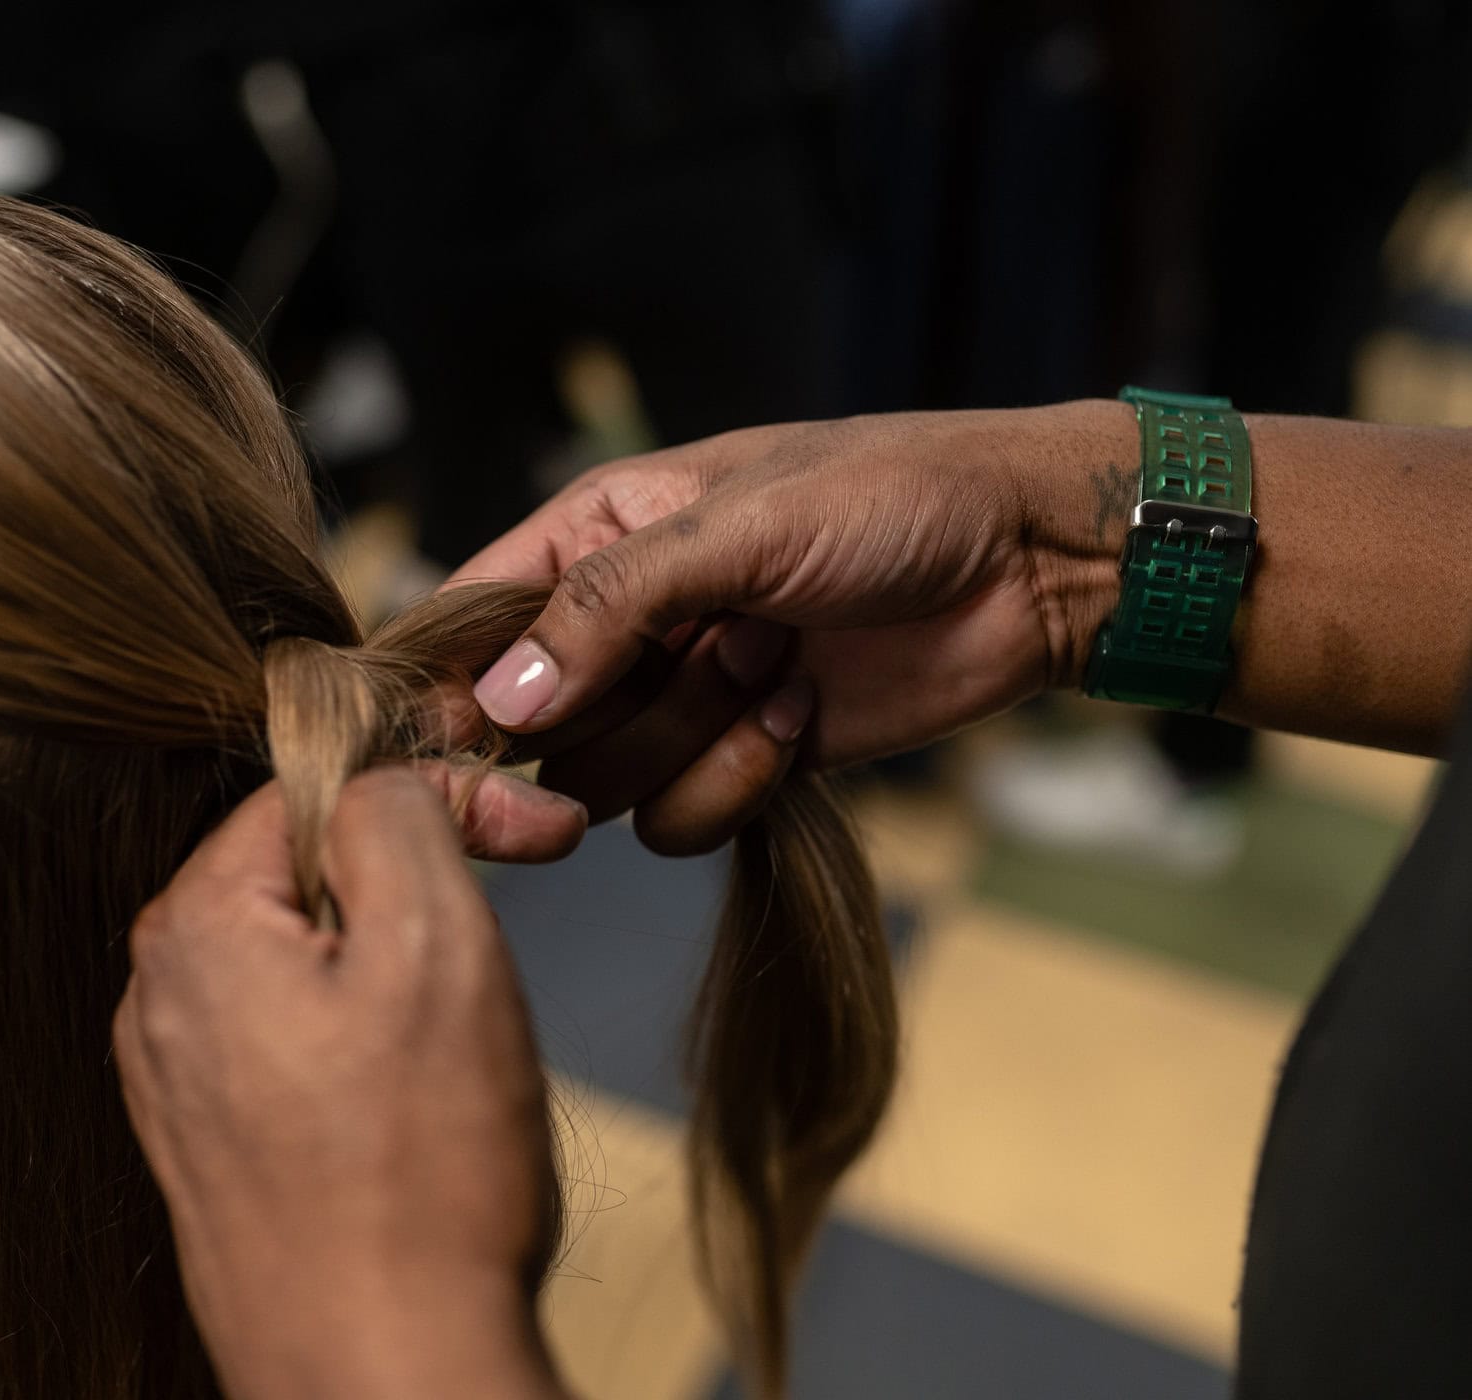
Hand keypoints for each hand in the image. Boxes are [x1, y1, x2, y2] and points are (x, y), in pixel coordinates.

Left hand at [114, 767, 572, 1399]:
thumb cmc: (418, 1179)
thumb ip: (401, 813)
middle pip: (308, 871)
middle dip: (421, 880)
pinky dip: (369, 1039)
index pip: (319, 789)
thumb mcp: (435, 943)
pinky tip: (422, 1101)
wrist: (385, 1379)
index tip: (541, 830)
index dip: (441, 790)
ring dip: (400, 964)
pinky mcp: (212, 1150)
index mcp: (193, 926)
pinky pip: (296, 1041)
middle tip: (518, 919)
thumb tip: (385, 769)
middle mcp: (158, 997)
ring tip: (470, 1037)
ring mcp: (177, 1081)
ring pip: (310, 958)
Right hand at [450, 401, 1135, 850]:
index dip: (455, 677)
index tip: (460, 728)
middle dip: (611, 708)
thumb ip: (609, 606)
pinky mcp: (737, 763)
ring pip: (602, 782)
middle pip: (530, 720)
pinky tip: (798, 715)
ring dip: (688, 739)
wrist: (1032, 563)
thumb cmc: (893, 498)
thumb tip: (502, 699)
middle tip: (702, 655)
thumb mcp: (740, 524)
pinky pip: (674, 822)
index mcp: (600, 532)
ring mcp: (679, 698)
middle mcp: (623, 623)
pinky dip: (734, 782)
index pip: (476, 613)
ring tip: (773, 662)